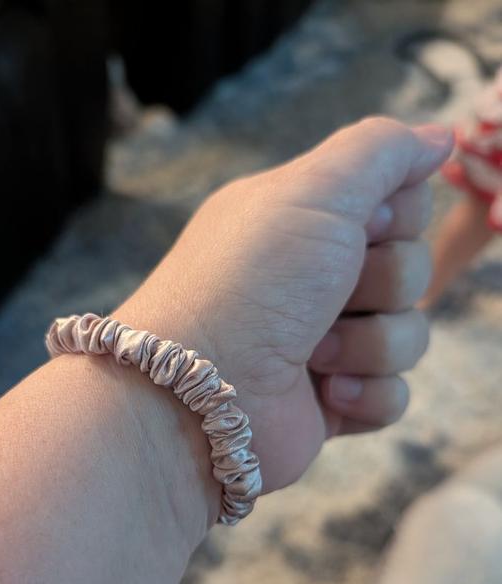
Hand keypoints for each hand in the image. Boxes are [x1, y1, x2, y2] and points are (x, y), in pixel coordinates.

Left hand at [117, 118, 452, 492]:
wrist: (193, 393)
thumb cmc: (246, 284)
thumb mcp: (313, 191)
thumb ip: (379, 150)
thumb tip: (438, 134)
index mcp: (305, 221)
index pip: (400, 202)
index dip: (395, 215)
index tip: (359, 226)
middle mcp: (315, 279)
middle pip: (412, 269)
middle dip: (382, 283)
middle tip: (327, 296)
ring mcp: (324, 343)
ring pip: (409, 333)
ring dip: (371, 343)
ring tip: (314, 354)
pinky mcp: (331, 401)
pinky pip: (395, 394)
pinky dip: (369, 395)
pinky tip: (326, 394)